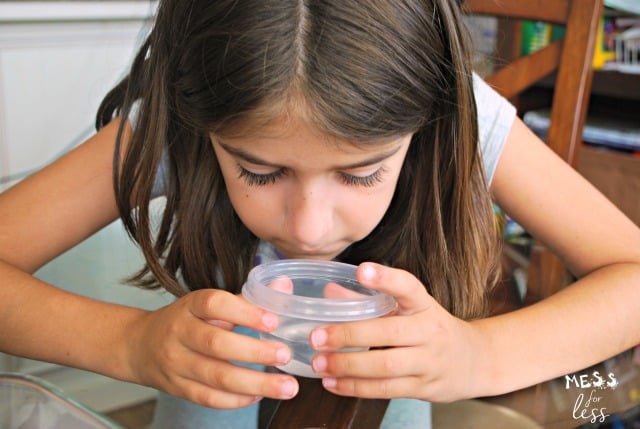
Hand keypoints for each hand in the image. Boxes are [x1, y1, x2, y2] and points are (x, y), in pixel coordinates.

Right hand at [127, 289, 298, 408]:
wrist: (139, 345)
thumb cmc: (186, 320)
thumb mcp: (210, 304)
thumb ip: (246, 299)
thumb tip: (284, 287)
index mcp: (190, 306)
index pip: (215, 304)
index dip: (245, 312)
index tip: (273, 321)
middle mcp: (179, 333)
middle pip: (216, 344)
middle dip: (255, 352)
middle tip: (285, 355)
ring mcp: (176, 363)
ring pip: (216, 377)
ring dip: (255, 383)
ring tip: (287, 387)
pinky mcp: (177, 388)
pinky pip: (209, 397)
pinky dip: (236, 399)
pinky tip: (259, 394)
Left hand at [308, 262, 481, 401]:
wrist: (474, 361)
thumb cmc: (430, 328)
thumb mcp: (409, 308)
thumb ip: (369, 300)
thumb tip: (330, 292)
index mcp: (424, 305)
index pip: (408, 287)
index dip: (386, 278)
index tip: (362, 270)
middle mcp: (429, 331)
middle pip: (388, 332)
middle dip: (349, 335)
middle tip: (317, 336)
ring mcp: (428, 362)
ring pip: (386, 365)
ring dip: (348, 366)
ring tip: (320, 363)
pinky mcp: (423, 388)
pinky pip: (386, 389)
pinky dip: (356, 387)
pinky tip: (332, 382)